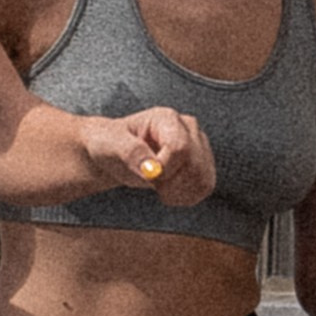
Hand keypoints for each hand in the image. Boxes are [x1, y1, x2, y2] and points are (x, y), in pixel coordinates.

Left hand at [82, 107, 214, 202]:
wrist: (114, 153)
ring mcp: (198, 146)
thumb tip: (151, 169)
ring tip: (157, 185)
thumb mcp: (111, 144)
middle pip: (194, 166)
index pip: (181, 148)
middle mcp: (188, 129)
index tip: (147, 177)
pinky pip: (205, 187)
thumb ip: (130, 152)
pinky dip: (186, 197)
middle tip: (148, 180)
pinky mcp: (202, 165)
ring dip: (178, 192)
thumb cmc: (111, 143)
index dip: (165, 170)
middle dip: (169, 183)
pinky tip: (168, 191)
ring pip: (203, 179)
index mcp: (167, 118)